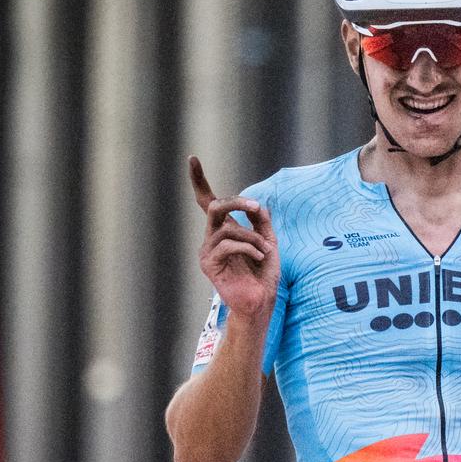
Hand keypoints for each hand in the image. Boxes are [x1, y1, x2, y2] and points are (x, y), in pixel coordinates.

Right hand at [189, 156, 278, 319]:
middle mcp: (212, 238)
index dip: (199, 181)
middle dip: (237, 203)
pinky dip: (248, 248)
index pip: (207, 202)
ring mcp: (208, 251)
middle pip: (215, 207)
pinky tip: (258, 258)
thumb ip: (261, 222)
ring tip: (264, 251)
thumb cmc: (263, 274)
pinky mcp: (208, 264)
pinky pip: (227, 245)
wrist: (260, 302)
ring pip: (227, 228)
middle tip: (256, 207)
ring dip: (252, 237)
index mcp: (224, 230)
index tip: (192, 159)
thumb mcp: (268, 241)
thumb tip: (256, 204)